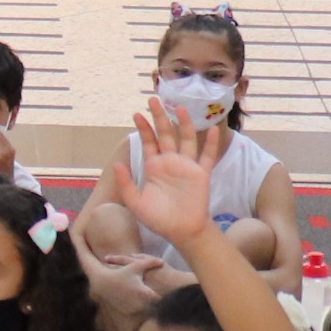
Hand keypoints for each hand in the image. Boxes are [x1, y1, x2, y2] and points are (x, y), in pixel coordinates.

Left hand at [120, 98, 219, 245]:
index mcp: (154, 167)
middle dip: (159, 117)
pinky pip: (207, 156)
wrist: (182, 231)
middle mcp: (171, 162)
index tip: (137, 113)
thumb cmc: (158, 219)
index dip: (144, 128)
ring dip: (184, 123)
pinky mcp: (202, 174)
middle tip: (154, 99)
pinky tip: (213, 128)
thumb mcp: (136, 202)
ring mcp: (187, 166)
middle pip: (166, 134)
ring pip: (186, 139)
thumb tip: (117, 164)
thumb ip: (126, 184)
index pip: (149, 142)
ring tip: (179, 107)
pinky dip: (210, 143)